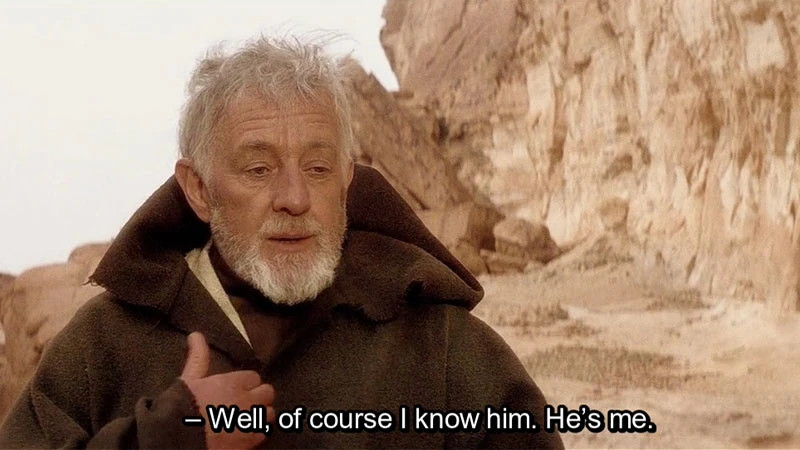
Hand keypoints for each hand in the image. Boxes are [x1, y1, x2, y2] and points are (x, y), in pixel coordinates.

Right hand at [180, 332, 275, 448]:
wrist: (180, 440)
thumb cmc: (181, 407)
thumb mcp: (188, 380)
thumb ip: (198, 358)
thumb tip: (196, 335)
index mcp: (233, 383)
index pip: (254, 377)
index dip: (246, 383)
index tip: (235, 389)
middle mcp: (247, 400)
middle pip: (268, 393)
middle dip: (259, 397)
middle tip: (244, 404)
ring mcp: (251, 422)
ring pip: (269, 414)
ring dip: (260, 415)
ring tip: (246, 420)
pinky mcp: (251, 442)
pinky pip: (263, 434)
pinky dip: (256, 434)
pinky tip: (244, 435)